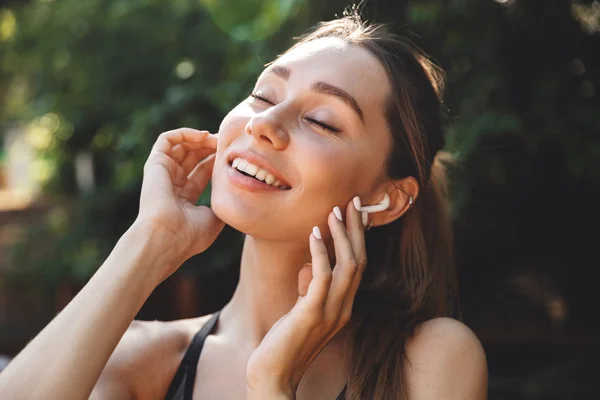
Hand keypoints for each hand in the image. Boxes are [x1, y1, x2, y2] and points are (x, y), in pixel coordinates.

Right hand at [136, 128, 224, 279]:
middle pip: (192, 156)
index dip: (217, 160)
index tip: (233, 155)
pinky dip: (184, 133)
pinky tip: (202, 136)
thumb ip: (221, 204)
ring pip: (180, 146)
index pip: (202, 171)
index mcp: (185, 197)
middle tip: (226, 143)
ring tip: (216, 139)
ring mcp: (162, 173)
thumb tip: (233, 195)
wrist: (167, 238)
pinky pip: (166, 140)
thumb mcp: (214, 220)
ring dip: (199, 139)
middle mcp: (172, 183)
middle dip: (210, 147)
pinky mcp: (155, 164)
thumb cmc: (190, 235)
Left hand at [246, 198, 365, 397]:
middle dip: (357, 229)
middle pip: (359, 261)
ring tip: (335, 211)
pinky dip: (320, 252)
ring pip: (348, 266)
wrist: (274, 376)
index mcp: (343, 307)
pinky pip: (323, 277)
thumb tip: (311, 266)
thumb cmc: (284, 343)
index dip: (359, 238)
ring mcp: (331, 312)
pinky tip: (314, 234)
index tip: (356, 213)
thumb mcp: (303, 311)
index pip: (358, 266)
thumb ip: (312, 291)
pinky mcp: (312, 315)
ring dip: (342, 235)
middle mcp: (343, 308)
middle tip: (353, 201)